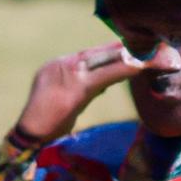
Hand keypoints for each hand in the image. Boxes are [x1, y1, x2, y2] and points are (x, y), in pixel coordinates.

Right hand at [14, 43, 144, 142]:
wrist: (30, 136)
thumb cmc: (48, 124)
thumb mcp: (69, 101)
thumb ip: (85, 89)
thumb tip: (104, 85)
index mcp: (57, 66)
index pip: (88, 54)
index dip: (111, 50)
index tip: (131, 45)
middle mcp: (61, 65)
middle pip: (97, 53)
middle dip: (122, 49)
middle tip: (147, 44)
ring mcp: (66, 74)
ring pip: (103, 61)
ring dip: (128, 57)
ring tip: (150, 53)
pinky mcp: (75, 87)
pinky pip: (104, 76)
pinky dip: (124, 70)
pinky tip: (141, 67)